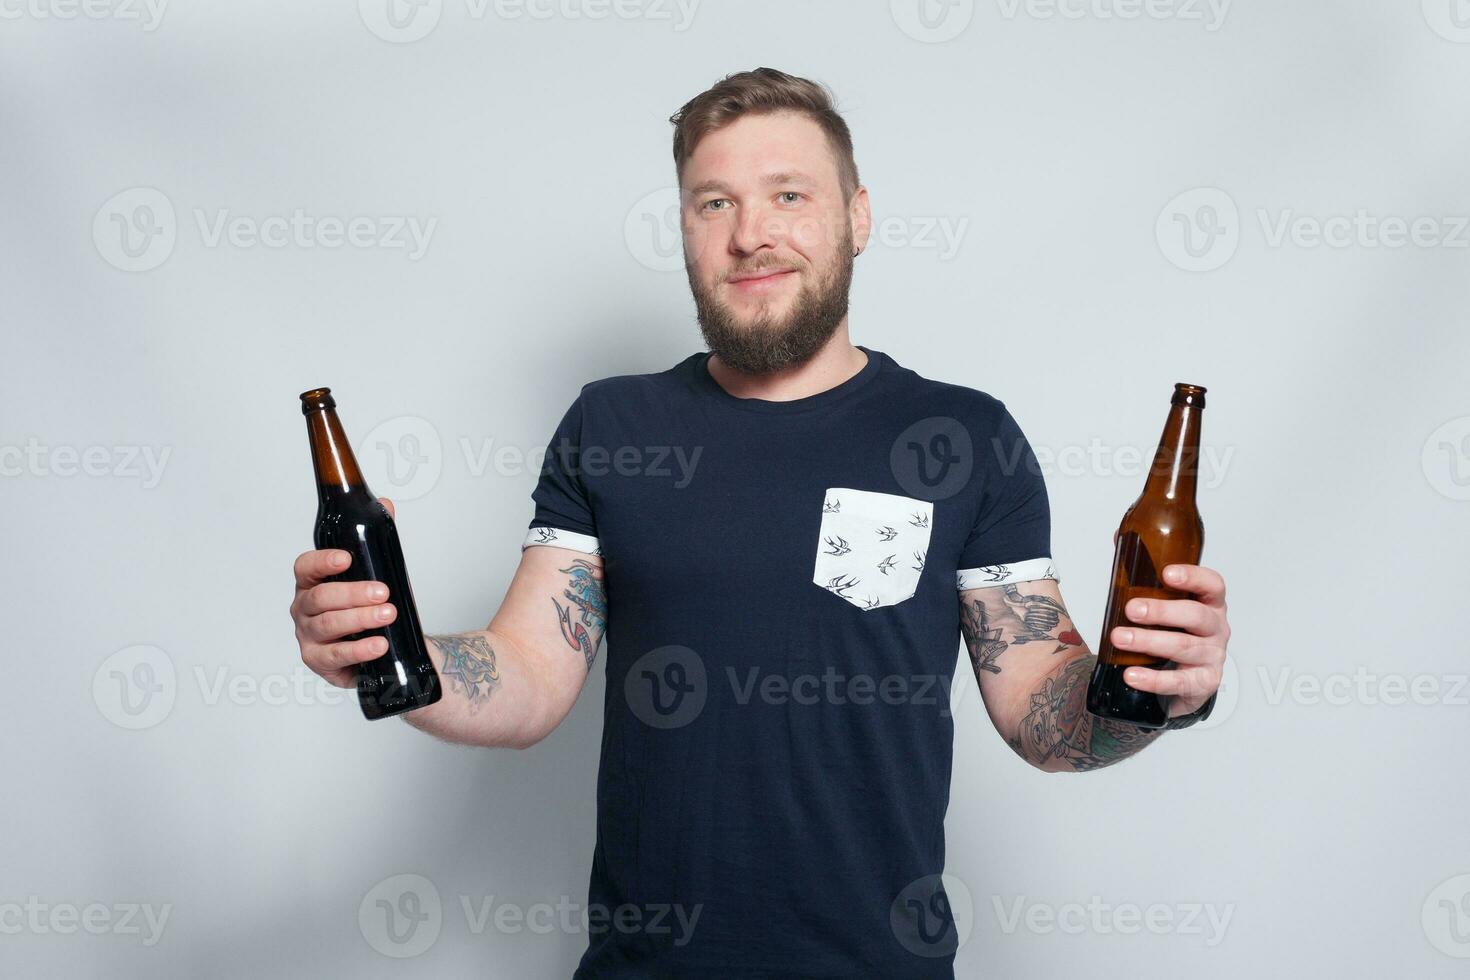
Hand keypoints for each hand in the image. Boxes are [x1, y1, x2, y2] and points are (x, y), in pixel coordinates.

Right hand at [289, 497, 398, 687]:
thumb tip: (385, 505)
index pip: (305, 567)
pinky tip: (378, 644)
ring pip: (328, 624)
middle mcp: (304, 607)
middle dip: (354, 593)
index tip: (346, 558)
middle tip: (383, 592)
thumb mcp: (376, 571)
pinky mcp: (318, 660)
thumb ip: (377, 539)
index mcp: (312, 582)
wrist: (384, 645)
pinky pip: (335, 654)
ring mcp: (308, 635)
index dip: (322, 561)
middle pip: (321, 597)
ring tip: (388, 615)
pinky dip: (358, 649)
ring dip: (360, 618)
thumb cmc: (370, 606)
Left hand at [1108, 563, 1229, 716]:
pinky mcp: (1203, 683)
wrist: (1183, 679)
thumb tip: (1118, 539)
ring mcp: (1212, 656)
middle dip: (1162, 611)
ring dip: (1150, 641)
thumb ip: (1143, 573)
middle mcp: (1215, 628)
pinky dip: (1154, 679)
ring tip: (1120, 638)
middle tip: (1131, 609)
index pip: (1212, 585)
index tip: (1167, 573)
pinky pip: (1180, 682)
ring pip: (1185, 647)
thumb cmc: (1173, 632)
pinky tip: (1131, 675)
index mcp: (1208, 603)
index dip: (1193, 577)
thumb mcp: (1163, 603)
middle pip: (1196, 616)